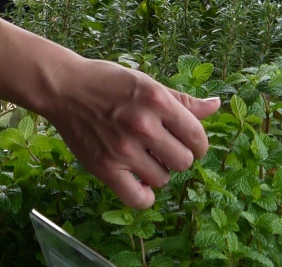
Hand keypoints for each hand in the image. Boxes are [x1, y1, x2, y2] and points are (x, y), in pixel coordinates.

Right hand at [44, 56, 218, 208]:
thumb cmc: (108, 82)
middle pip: (184, 161)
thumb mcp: (148, 83)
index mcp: (157, 100)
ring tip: (146, 158)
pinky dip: (145, 195)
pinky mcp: (105, 167)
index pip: (197, 136)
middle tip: (165, 149)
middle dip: (179, 157)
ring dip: (159, 172)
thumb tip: (216, 106)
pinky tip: (141, 182)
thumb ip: (183, 100)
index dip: (198, 144)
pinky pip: (138, 198)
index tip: (188, 142)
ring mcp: (123, 148)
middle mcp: (143, 124)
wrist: (65, 87)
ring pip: (163, 179)